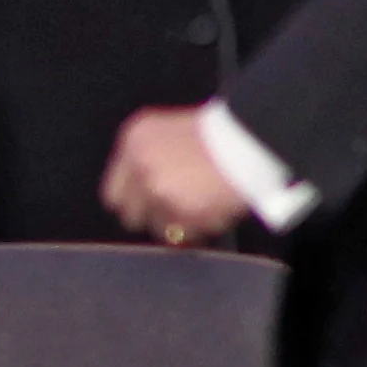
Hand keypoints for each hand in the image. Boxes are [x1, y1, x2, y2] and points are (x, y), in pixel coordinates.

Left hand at [100, 107, 253, 244]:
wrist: (252, 138)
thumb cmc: (220, 131)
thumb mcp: (172, 132)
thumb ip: (151, 159)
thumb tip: (142, 193)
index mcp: (135, 139)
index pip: (114, 192)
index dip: (133, 203)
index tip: (145, 209)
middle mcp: (140, 165)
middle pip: (131, 215)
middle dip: (153, 218)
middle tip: (175, 213)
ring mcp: (160, 190)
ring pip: (160, 228)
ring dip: (180, 224)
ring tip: (204, 205)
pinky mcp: (184, 210)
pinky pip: (187, 234)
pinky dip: (202, 228)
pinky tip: (217, 209)